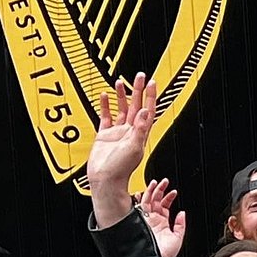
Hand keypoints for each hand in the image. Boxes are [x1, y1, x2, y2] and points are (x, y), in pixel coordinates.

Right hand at [88, 73, 155, 226]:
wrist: (104, 180)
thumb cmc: (120, 170)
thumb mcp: (134, 147)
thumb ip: (140, 129)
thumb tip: (147, 111)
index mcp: (140, 134)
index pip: (148, 111)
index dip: (151, 97)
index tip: (152, 82)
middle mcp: (130, 132)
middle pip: (136, 106)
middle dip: (138, 90)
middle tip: (139, 76)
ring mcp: (117, 133)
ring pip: (121, 109)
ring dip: (122, 96)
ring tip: (121, 82)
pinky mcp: (104, 136)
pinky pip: (105, 117)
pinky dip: (105, 106)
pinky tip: (104, 96)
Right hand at [138, 177, 185, 256]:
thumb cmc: (165, 254)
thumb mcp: (178, 238)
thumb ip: (181, 225)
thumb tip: (182, 213)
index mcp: (162, 223)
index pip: (165, 206)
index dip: (169, 197)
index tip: (174, 192)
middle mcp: (153, 220)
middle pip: (156, 200)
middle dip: (160, 190)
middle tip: (165, 182)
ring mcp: (145, 219)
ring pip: (147, 200)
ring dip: (152, 190)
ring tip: (156, 182)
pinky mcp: (139, 219)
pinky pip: (140, 205)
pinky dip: (143, 196)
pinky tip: (147, 190)